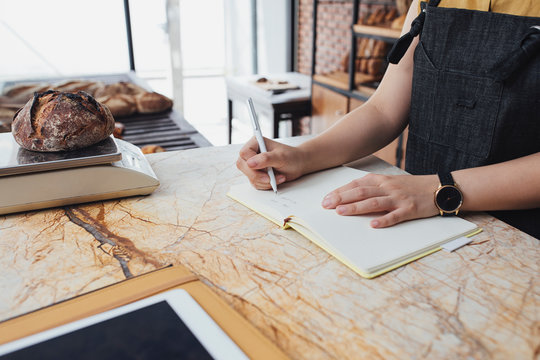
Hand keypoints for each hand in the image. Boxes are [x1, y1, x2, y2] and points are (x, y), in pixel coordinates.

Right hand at [236, 137, 304, 189]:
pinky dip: (266, 185)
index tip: (264, 168)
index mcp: (256, 143)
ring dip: (264, 181)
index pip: (244, 153)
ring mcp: (253, 165)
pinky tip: (275, 180)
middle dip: (257, 175)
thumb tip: (250, 163)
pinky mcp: (256, 175)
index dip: (251, 162)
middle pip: (242, 166)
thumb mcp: (281, 157)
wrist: (298, 165)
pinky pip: (255, 183)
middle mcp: (252, 153)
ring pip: (249, 177)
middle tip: (270, 177)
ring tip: (278, 177)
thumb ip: (265, 159)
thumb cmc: (291, 157)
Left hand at [321, 173, 439, 227]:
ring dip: (356, 207)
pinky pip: (395, 215)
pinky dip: (384, 220)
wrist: (439, 188)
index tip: (326, 199)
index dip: (339, 191)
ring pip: (374, 202)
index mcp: (381, 180)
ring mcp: (398, 198)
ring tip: (341, 212)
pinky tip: (373, 225)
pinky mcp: (410, 210)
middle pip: (361, 192)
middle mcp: (388, 188)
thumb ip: (372, 186)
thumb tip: (350, 194)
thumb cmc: (411, 187)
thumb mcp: (390, 182)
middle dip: (341, 198)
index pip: (356, 185)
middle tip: (326, 205)